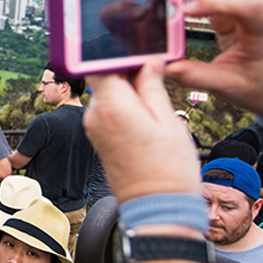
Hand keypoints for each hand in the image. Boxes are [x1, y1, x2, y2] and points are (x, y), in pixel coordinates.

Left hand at [83, 59, 201, 202]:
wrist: (157, 209)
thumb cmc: (168, 169)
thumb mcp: (168, 119)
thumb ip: (152, 85)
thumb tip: (147, 62)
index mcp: (111, 105)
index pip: (101, 63)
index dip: (118, 54)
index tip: (140, 53)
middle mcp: (95, 116)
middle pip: (104, 78)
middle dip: (127, 72)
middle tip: (155, 75)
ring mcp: (94, 129)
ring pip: (107, 95)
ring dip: (127, 91)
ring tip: (154, 103)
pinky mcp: (98, 140)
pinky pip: (107, 112)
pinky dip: (123, 107)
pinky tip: (145, 117)